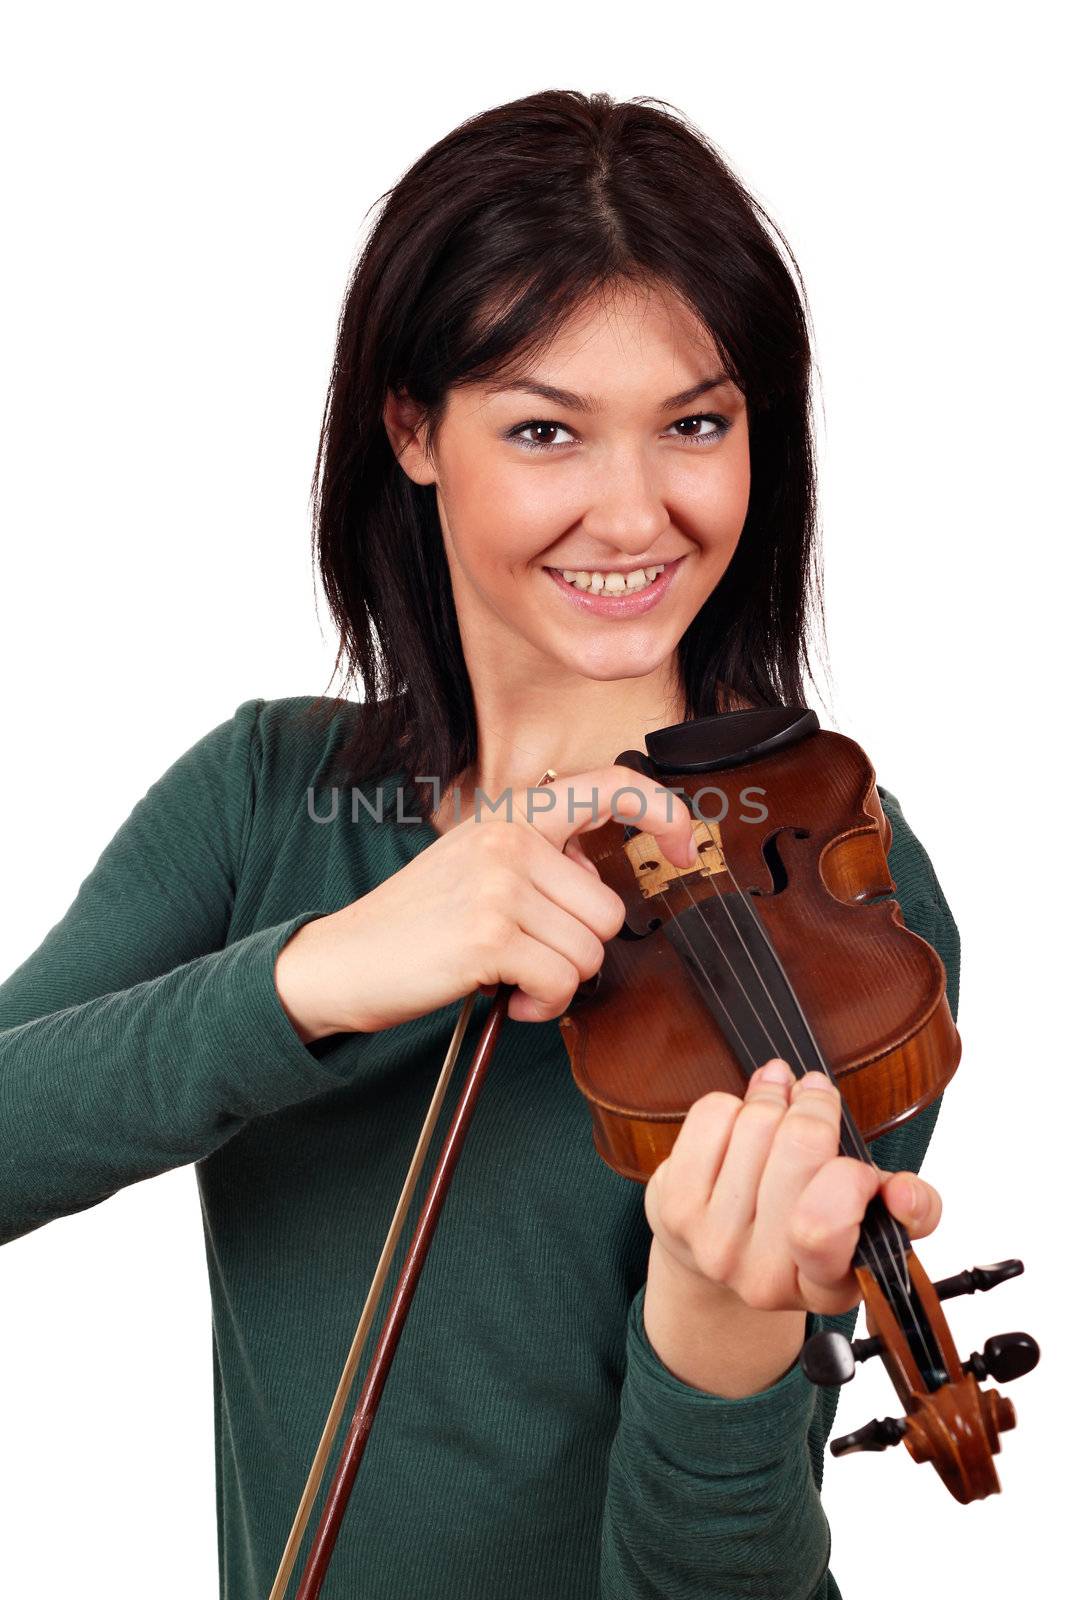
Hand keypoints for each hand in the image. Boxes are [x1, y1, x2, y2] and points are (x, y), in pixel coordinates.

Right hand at [274, 764, 696, 1038]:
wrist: (341, 962)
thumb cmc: (417, 924)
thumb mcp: (479, 865)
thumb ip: (541, 859)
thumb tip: (600, 878)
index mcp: (512, 815)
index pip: (610, 786)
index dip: (663, 812)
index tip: (684, 846)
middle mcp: (508, 839)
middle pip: (608, 908)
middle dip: (581, 950)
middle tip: (532, 959)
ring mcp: (499, 884)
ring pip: (590, 951)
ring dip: (560, 983)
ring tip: (513, 979)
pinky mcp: (489, 935)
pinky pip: (562, 982)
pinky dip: (542, 1006)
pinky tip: (508, 999)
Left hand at [644, 1058, 942, 1318]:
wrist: (715, 1255)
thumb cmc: (804, 1225)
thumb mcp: (866, 1230)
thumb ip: (909, 1210)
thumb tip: (903, 1191)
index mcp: (824, 1287)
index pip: (828, 1227)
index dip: (851, 1180)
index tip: (861, 1163)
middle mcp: (762, 1277)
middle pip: (799, 1147)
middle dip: (815, 1107)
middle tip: (816, 1095)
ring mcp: (712, 1243)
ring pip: (758, 1122)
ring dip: (773, 1098)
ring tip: (779, 1102)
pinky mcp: (674, 1207)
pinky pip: (714, 1114)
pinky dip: (732, 1103)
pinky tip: (739, 1122)